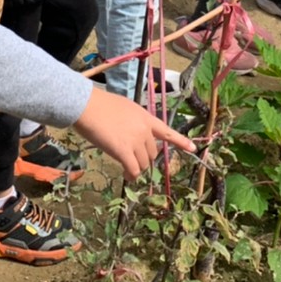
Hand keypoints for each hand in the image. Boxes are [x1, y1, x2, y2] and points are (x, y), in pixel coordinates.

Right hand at [73, 86, 195, 179]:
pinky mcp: (123, 151)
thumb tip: (130, 136)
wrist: (88, 106)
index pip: (166, 131)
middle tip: (132, 161)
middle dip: (145, 159)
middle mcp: (144, 129)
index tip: (193, 149)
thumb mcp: (124, 109)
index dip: (180, 141)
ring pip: (144, 163)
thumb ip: (133, 122)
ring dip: (137, 168)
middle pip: (153, 153)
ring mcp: (135, 140)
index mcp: (146, 117)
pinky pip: (133, 169)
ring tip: (127, 170)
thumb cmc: (101, 105)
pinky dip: (131, 175)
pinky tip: (127, 176)